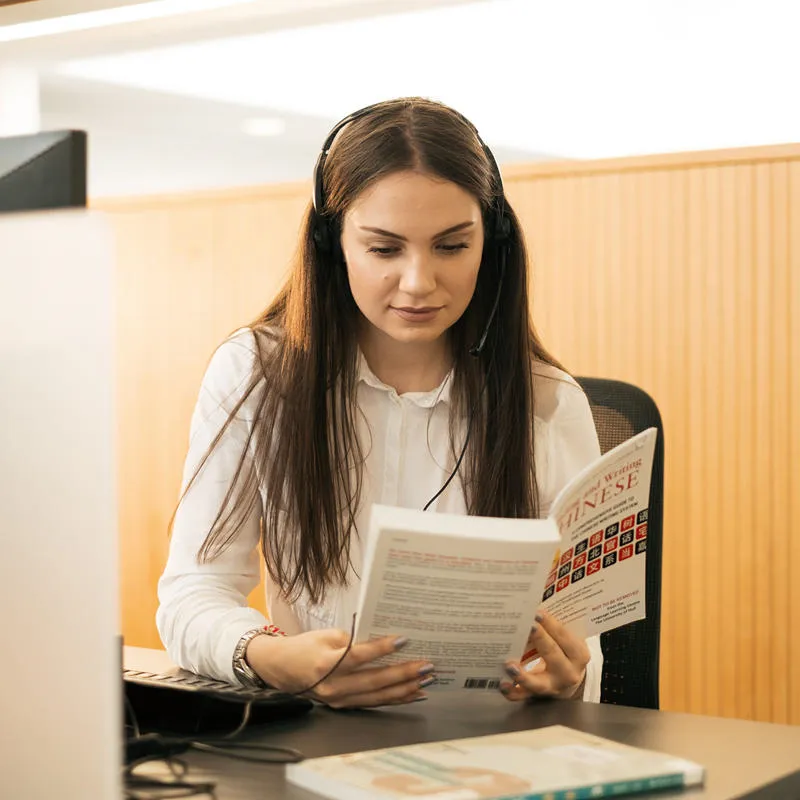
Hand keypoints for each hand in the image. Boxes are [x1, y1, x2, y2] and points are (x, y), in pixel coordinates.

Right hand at [246, 629, 435, 708]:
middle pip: (373, 681)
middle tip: (426, 666)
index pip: (358, 656)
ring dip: (404, 689)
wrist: (282, 669)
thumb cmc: (305, 647)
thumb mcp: (326, 634)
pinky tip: (413, 693)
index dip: (381, 648)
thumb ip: (352, 639)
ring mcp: (338, 699)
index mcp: (326, 662)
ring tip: (426, 681)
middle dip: (403, 674)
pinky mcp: (343, 706)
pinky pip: (373, 703)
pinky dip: (394, 698)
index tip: (404, 640)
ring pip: (377, 696)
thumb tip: (382, 641)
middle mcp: (333, 685)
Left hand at [498, 609, 588, 700]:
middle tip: (527, 627)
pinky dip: (512, 691)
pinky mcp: (537, 695)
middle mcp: (568, 673)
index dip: (551, 624)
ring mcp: (552, 686)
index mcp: (578, 654)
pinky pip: (523, 695)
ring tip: (509, 664)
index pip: (564, 637)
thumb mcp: (567, 639)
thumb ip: (552, 627)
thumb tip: (531, 608)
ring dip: (523, 674)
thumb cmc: (564, 650)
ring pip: (538, 683)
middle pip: (553, 655)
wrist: (568, 677)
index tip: (537, 612)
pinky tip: (502, 684)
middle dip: (540, 640)